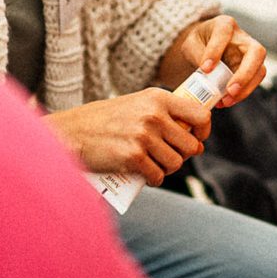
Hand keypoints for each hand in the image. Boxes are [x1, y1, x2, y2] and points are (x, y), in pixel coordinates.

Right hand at [45, 89, 211, 184]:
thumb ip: (163, 113)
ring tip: (154, 165)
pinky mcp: (133, 157)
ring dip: (168, 168)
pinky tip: (145, 174)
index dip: (203, 131)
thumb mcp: (136, 104)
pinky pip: (158, 176)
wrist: (72, 131)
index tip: (196, 138)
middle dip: (183, 155)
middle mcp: (154, 115)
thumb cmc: (106, 119)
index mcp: (158, 98)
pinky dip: (154, 179)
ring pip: (176, 163)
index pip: (200, 115)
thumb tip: (195, 137)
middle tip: (170, 156)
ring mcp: (144, 137)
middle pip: (190, 145)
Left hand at [170, 14, 266, 107]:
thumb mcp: (190, 44)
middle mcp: (243, 38)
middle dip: (245, 73)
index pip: (224, 32)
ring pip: (260, 70)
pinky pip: (253, 82)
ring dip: (246, 89)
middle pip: (256, 52)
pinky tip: (225, 101)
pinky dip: (241, 94)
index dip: (215, 50)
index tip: (205, 68)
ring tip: (226, 101)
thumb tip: (207, 70)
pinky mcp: (251, 69)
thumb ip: (197, 53)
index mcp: (225, 24)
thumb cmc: (198, 42)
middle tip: (230, 90)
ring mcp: (250, 54)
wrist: (205, 47)